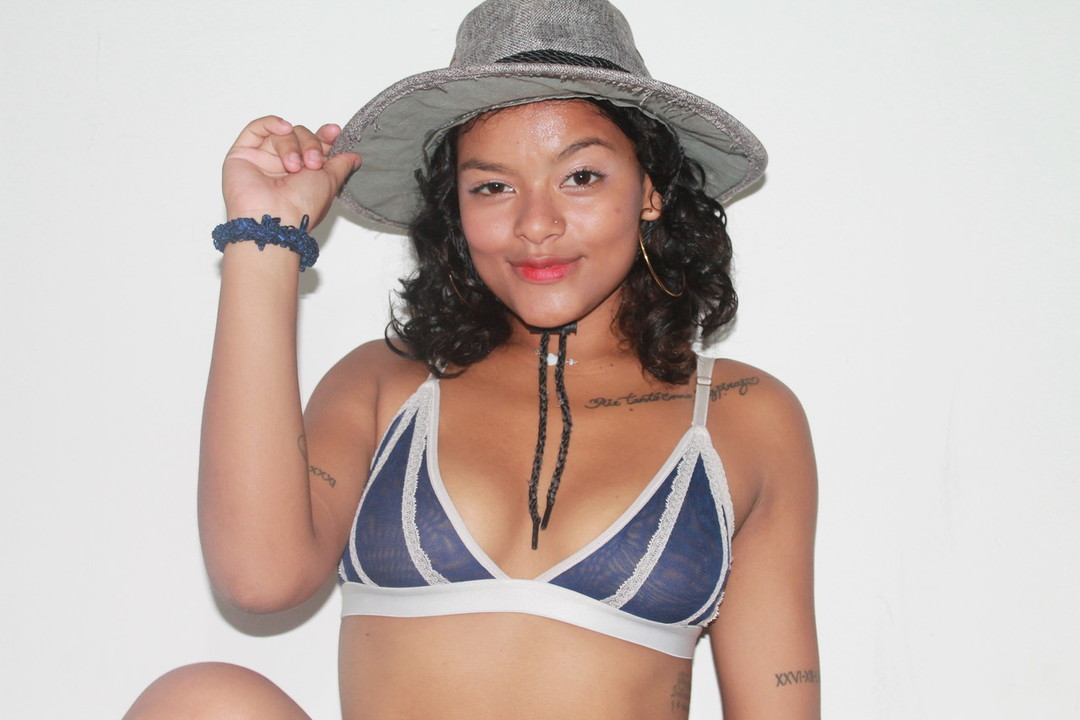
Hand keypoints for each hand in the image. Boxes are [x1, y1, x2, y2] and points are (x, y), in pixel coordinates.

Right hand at [223, 116, 360, 229]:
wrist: (276, 218)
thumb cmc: (302, 206)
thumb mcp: (331, 182)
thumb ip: (341, 164)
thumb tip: (354, 157)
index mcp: (304, 173)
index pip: (313, 145)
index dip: (324, 137)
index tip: (334, 133)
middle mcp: (282, 166)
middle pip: (299, 136)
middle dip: (310, 144)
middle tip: (313, 163)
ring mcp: (262, 160)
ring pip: (281, 134)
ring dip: (292, 145)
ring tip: (293, 166)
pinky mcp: (242, 155)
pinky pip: (255, 129)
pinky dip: (271, 123)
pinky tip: (284, 128)